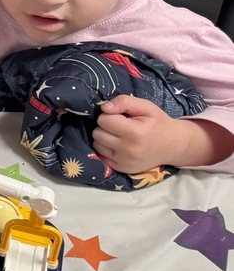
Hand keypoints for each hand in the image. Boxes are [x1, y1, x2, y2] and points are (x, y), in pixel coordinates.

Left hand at [92, 96, 211, 174]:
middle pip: (97, 133)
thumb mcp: (146, 107)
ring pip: (97, 144)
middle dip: (106, 126)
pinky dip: (107, 149)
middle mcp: (128, 150)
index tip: (121, 117)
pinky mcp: (122, 169)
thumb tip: (104, 108)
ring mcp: (124, 162)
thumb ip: (124, 102)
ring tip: (120, 136)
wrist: (173, 146)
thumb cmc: (157, 123)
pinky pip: (101, 156)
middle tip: (121, 126)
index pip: (104, 120)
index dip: (110, 115)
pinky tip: (119, 146)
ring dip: (104, 138)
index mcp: (135, 133)